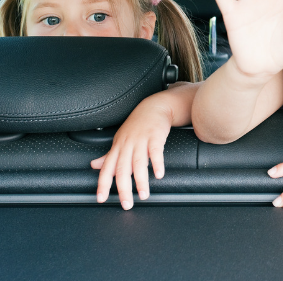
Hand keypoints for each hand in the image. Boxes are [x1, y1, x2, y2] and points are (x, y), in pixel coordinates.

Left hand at [90, 95, 172, 209]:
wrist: (153, 107)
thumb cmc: (136, 125)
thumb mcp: (120, 139)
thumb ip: (108, 155)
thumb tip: (94, 166)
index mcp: (117, 147)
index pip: (106, 168)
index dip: (102, 184)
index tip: (101, 199)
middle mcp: (127, 145)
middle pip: (122, 169)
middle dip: (123, 189)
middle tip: (127, 204)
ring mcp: (141, 140)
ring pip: (139, 163)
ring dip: (141, 181)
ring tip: (144, 195)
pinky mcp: (156, 136)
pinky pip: (156, 152)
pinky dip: (157, 164)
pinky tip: (159, 175)